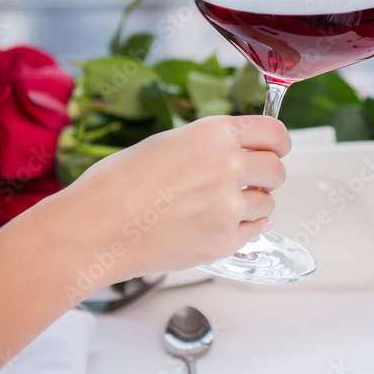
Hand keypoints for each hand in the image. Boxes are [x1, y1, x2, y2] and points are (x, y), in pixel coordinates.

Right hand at [49, 114, 290, 282]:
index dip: (278, 142)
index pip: (274, 132)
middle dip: (267, 175)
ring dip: (254, 203)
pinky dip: (242, 229)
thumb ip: (212, 146)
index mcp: (215, 134)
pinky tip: (218, 225)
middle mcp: (229, 166)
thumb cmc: (118, 184)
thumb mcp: (170, 143)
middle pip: (277, 169)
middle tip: (250, 181)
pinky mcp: (224, 241)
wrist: (95, 229)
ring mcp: (229, 206)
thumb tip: (244, 154)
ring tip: (220, 206)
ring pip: (268, 203)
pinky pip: (253, 231)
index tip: (277, 149)